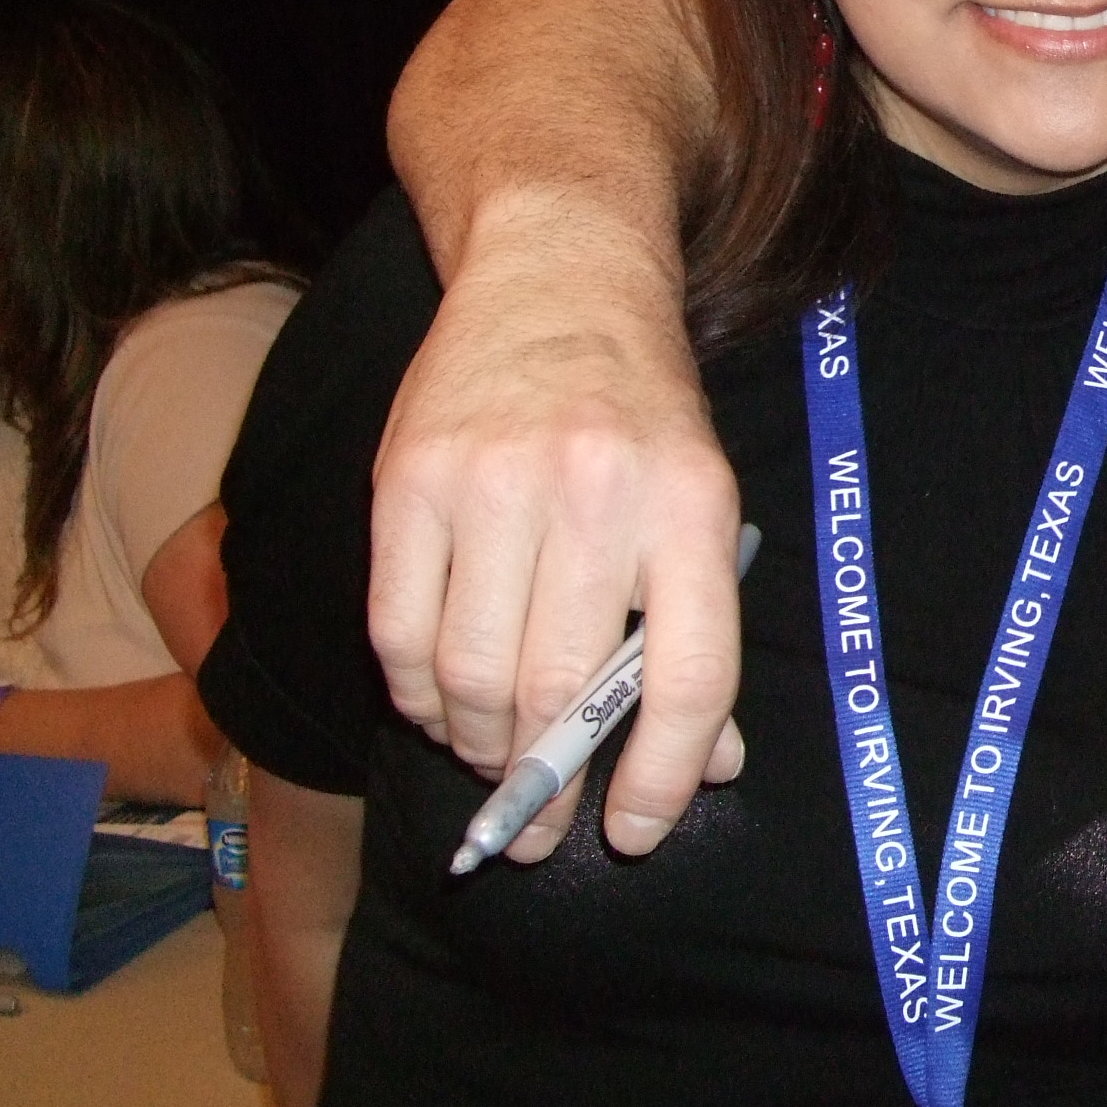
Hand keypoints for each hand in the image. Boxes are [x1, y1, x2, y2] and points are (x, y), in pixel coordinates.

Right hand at [369, 190, 743, 857]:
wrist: (558, 273)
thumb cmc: (641, 412)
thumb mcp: (701, 501)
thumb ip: (697, 630)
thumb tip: (708, 770)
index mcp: (692, 506)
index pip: (689, 675)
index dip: (661, 777)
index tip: (634, 834)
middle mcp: (596, 492)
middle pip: (558, 690)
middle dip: (549, 785)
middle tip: (540, 827)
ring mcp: (494, 482)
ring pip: (469, 677)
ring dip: (475, 746)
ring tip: (489, 758)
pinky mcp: (407, 478)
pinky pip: (398, 632)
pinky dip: (416, 695)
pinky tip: (438, 702)